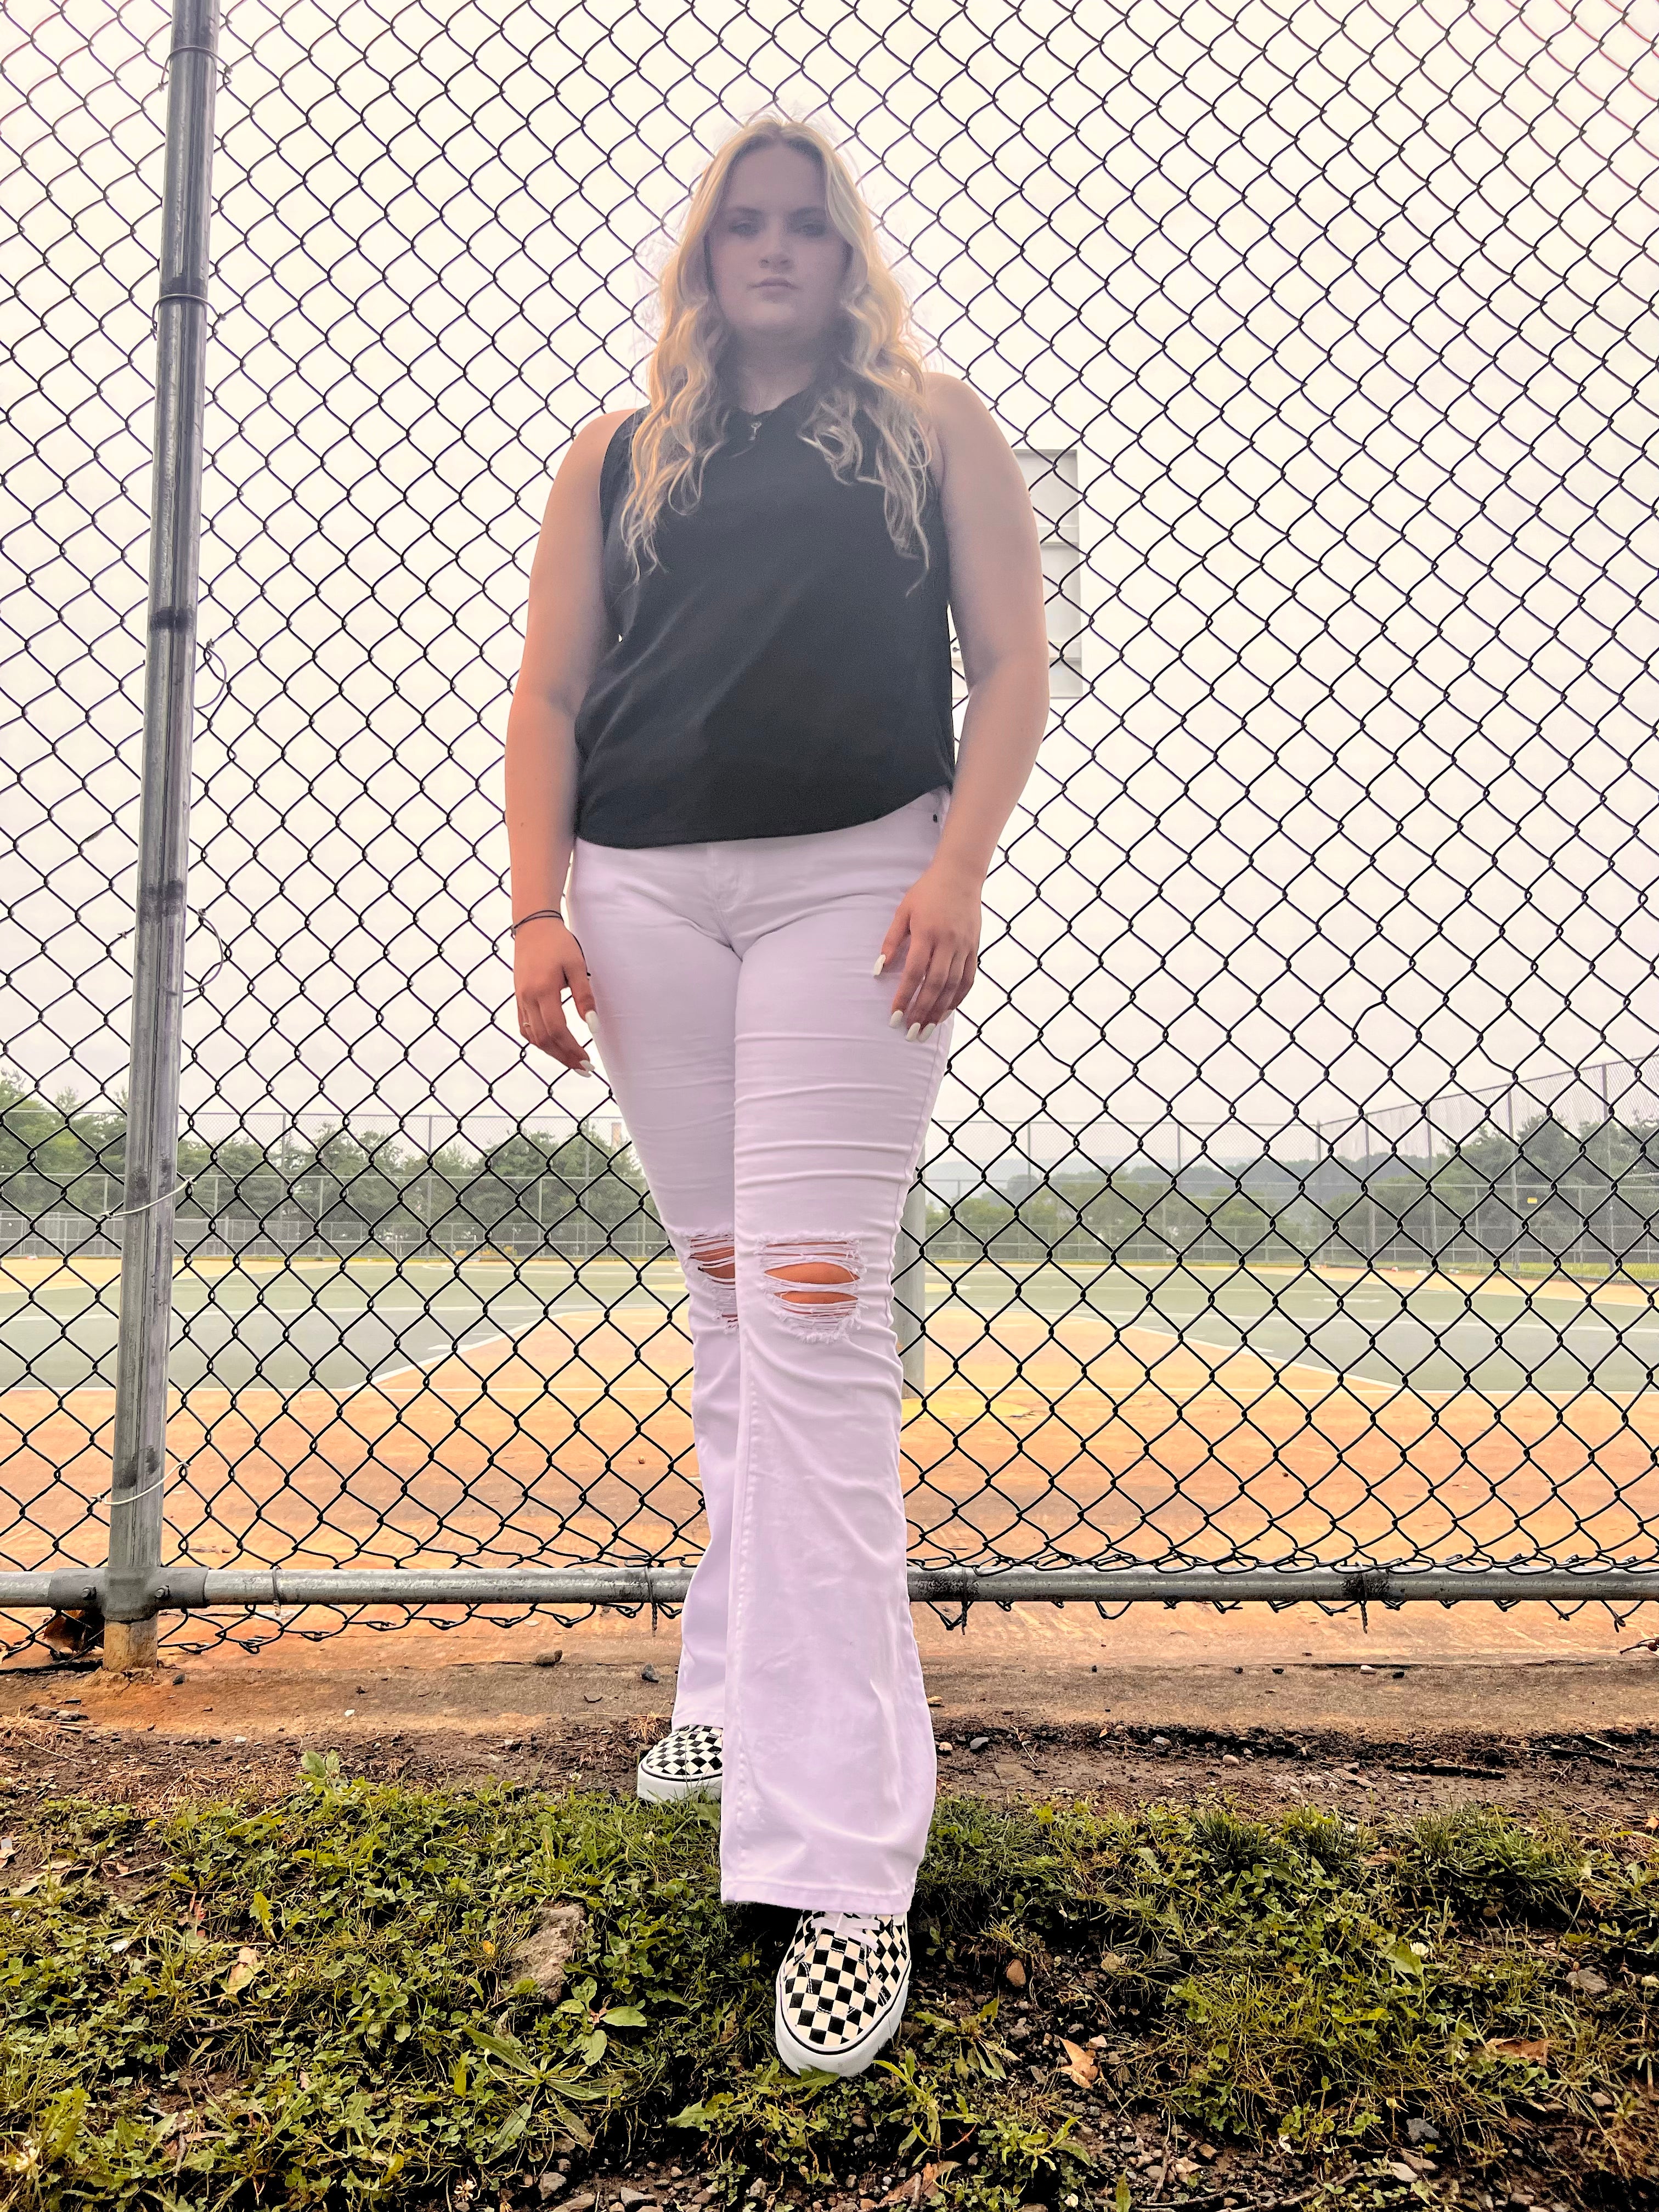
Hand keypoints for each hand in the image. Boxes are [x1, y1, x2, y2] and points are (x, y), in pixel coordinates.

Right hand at [514, 916, 596, 1073]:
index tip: (588, 1061)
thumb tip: (592, 1026)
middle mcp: (527, 997)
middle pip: (543, 1039)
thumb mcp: (577, 965)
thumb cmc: (559, 943)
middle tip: (584, 1069)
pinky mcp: (519, 997)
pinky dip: (539, 1040)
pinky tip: (553, 1045)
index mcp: (542, 990)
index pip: (556, 1030)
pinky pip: (525, 1026)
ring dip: (552, 1052)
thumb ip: (584, 996)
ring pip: (532, 1036)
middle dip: (564, 1057)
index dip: (571, 1049)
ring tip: (572, 1061)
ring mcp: (520, 998)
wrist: (533, 926)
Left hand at [876, 860, 980, 1035]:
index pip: (914, 972)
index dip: (904, 996)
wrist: (961, 875)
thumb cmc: (927, 892)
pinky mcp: (975, 948)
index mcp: (927, 933)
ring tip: (927, 1029)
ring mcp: (964, 947)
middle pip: (935, 985)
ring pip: (953, 986)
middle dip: (922, 1010)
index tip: (895, 1015)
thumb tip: (879, 969)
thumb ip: (891, 940)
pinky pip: (968, 979)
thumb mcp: (903, 911)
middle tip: (911, 1032)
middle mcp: (948, 943)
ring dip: (940, 1010)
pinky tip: (947, 1012)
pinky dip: (958, 998)